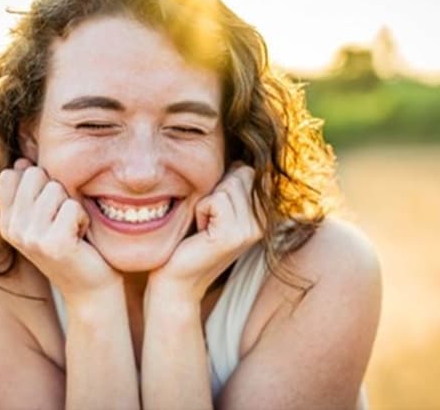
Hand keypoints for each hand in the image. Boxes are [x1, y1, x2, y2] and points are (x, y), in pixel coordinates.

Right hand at [0, 158, 121, 302]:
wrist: (90, 288)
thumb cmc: (73, 245)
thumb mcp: (45, 218)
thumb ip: (31, 191)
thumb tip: (21, 161)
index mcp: (6, 222)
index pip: (10, 174)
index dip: (38, 181)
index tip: (49, 209)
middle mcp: (13, 230)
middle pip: (34, 174)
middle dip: (57, 191)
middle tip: (63, 220)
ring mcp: (31, 238)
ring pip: (56, 189)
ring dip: (72, 206)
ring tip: (73, 229)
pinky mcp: (54, 244)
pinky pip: (72, 206)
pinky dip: (83, 218)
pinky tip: (81, 238)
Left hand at [146, 162, 264, 304]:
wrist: (176, 281)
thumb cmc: (189, 241)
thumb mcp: (215, 208)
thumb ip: (231, 185)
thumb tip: (238, 157)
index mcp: (263, 214)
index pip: (249, 170)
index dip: (225, 181)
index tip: (214, 211)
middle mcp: (264, 222)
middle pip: (241, 172)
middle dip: (216, 189)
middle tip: (207, 220)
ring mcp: (252, 230)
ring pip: (228, 185)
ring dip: (206, 202)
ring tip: (203, 227)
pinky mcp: (234, 235)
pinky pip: (215, 200)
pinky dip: (200, 210)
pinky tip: (200, 232)